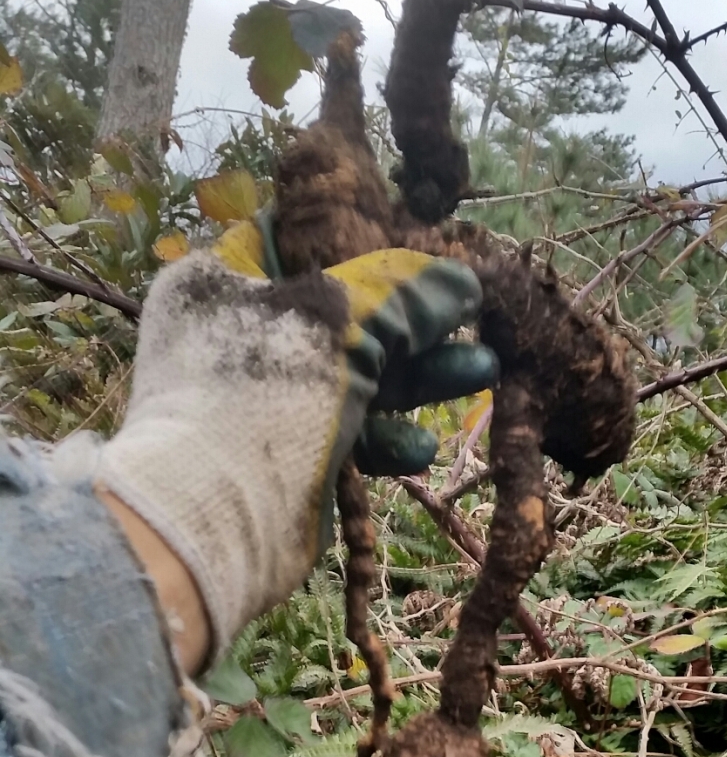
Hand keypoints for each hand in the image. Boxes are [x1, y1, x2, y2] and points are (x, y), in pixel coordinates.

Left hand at [95, 246, 496, 667]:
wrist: (213, 519)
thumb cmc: (261, 394)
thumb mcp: (340, 325)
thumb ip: (403, 296)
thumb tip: (463, 279)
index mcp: (223, 278)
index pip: (300, 237)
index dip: (366, 239)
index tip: (427, 249)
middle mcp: (235, 332)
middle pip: (341, 312)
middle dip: (414, 321)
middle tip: (474, 318)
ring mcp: (260, 398)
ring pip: (353, 377)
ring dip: (417, 380)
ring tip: (481, 372)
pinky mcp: (284, 456)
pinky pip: (344, 434)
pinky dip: (383, 440)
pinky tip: (421, 448)